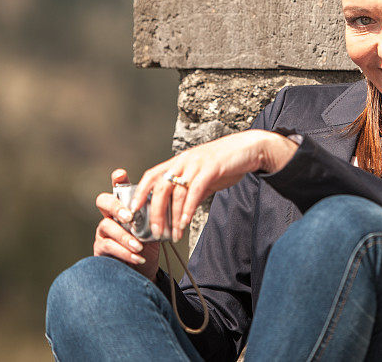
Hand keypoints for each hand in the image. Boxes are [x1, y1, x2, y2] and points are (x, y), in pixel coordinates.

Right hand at [93, 168, 159, 280]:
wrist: (144, 269)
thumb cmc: (148, 245)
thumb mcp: (155, 228)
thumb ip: (157, 216)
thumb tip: (169, 205)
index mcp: (125, 206)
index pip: (118, 188)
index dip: (117, 180)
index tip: (120, 174)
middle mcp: (110, 215)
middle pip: (103, 201)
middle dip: (116, 207)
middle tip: (129, 217)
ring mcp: (103, 231)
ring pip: (106, 226)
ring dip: (124, 236)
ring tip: (139, 246)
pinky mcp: (100, 248)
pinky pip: (108, 246)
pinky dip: (125, 252)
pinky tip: (138, 257)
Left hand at [130, 130, 298, 242]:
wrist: (249, 148)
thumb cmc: (226, 162)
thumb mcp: (203, 176)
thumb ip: (191, 191)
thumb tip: (182, 210)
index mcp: (178, 162)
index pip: (151, 176)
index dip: (140, 192)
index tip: (133, 210)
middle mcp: (183, 161)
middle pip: (161, 188)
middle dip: (156, 212)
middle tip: (156, 231)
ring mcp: (196, 164)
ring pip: (177, 192)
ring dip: (174, 216)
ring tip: (174, 233)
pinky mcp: (210, 169)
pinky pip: (195, 191)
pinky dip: (188, 208)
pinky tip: (186, 222)